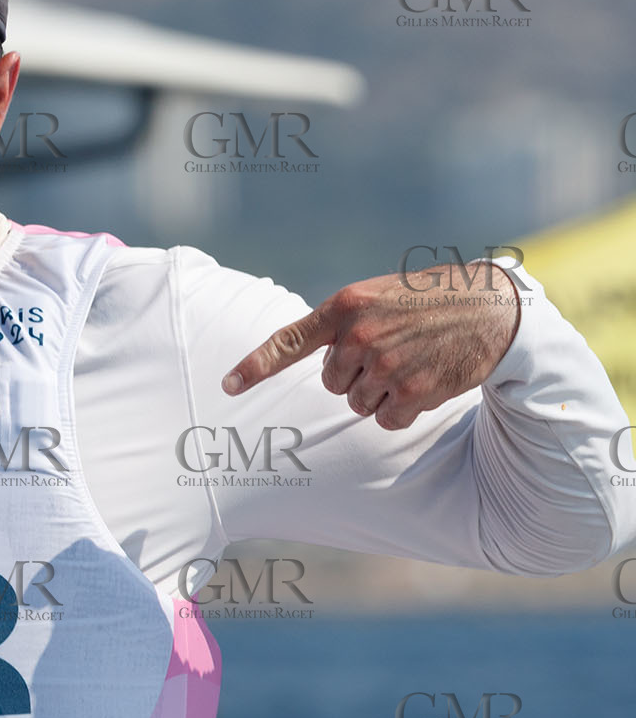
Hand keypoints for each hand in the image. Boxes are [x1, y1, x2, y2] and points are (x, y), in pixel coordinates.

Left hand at [223, 261, 521, 429]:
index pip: (289, 341)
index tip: (227, 386)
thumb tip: (317, 360)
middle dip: (356, 376)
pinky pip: (386, 421)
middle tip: (391, 352)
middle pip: (331, 384)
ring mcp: (385, 365)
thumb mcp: (375, 297)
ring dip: (381, 394)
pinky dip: (403, 412)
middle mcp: (359, 336)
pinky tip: (425, 384)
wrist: (490, 308)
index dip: (255, 366)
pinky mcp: (412, 392)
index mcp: (344, 307)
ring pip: (357, 404)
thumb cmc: (427, 301)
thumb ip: (341, 323)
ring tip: (411, 364)